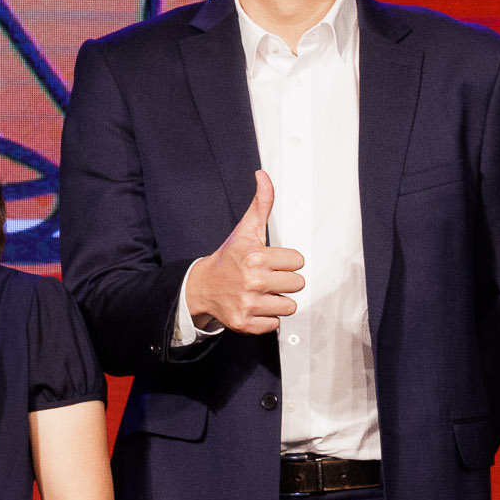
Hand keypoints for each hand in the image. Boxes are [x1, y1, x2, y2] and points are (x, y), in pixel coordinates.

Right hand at [184, 171, 302, 333]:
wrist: (200, 287)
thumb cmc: (229, 258)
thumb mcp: (245, 230)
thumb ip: (261, 204)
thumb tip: (263, 176)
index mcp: (255, 256)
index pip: (298, 262)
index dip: (286, 261)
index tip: (269, 262)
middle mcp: (252, 280)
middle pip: (297, 284)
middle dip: (284, 281)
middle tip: (265, 278)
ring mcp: (248, 303)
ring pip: (289, 305)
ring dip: (277, 301)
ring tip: (260, 293)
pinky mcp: (245, 322)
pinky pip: (275, 324)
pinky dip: (266, 318)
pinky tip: (254, 306)